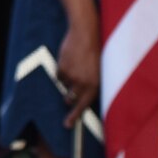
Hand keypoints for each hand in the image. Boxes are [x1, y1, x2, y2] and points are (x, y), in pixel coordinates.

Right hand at [56, 15, 100, 129]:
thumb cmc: (94, 51)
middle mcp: (84, 83)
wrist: (85, 33)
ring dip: (67, 78)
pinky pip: (58, 76)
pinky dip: (62, 69)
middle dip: (68, 97)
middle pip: (70, 99)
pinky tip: (69, 59)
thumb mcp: (98, 70)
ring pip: (64, 86)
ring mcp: (72, 76)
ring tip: (75, 64)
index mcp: (95, 85)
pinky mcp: (62, 69)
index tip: (67, 125)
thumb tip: (78, 99)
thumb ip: (91, 85)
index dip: (74, 116)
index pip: (84, 105)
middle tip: (71, 88)